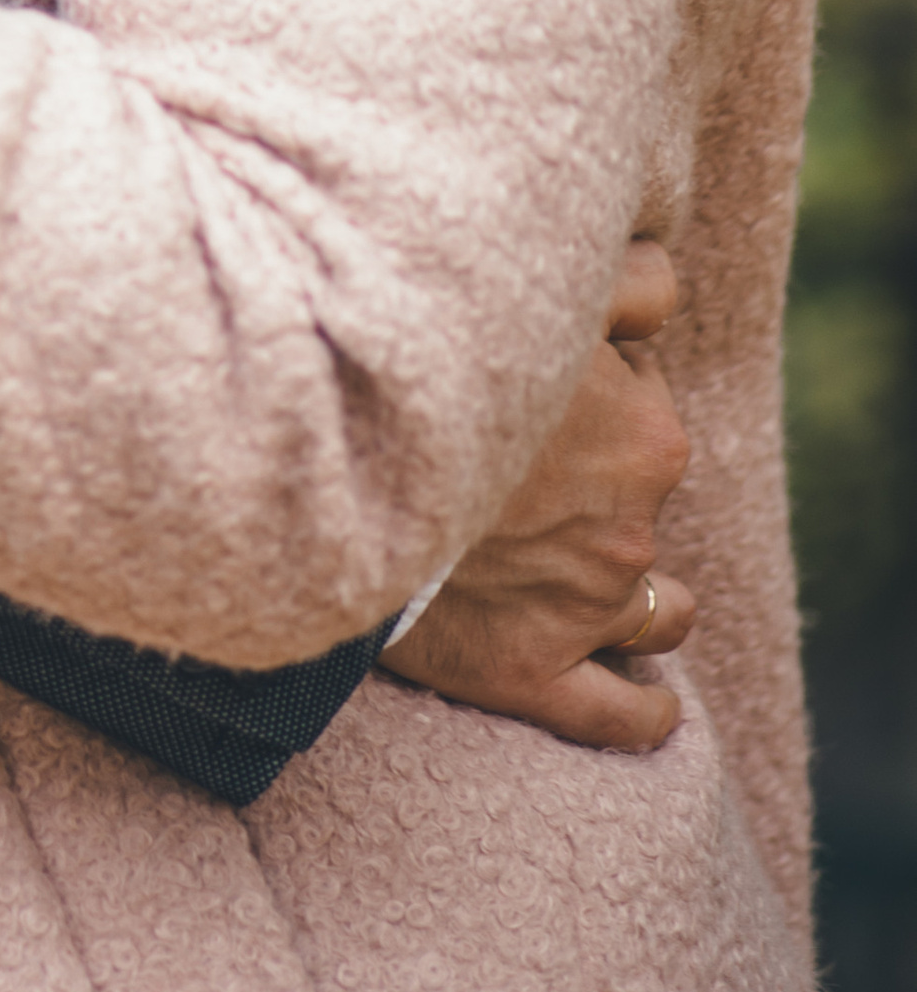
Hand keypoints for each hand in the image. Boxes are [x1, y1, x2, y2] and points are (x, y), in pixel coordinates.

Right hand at [382, 239, 695, 748]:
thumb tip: (663, 280)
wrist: (327, 459)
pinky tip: (650, 703)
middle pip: (642, 499)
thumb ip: (627, 278)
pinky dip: (642, 710)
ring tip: (577, 571)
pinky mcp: (532, 674)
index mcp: (650, 436)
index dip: (594, 384)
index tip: (539, 380)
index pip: (647, 399)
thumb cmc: (430, 361)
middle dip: (603, 481)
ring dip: (634, 594)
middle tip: (526, 460)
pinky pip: (622, 713)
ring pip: (656, 611)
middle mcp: (633, 530)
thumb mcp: (537, 291)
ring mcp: (585, 611)